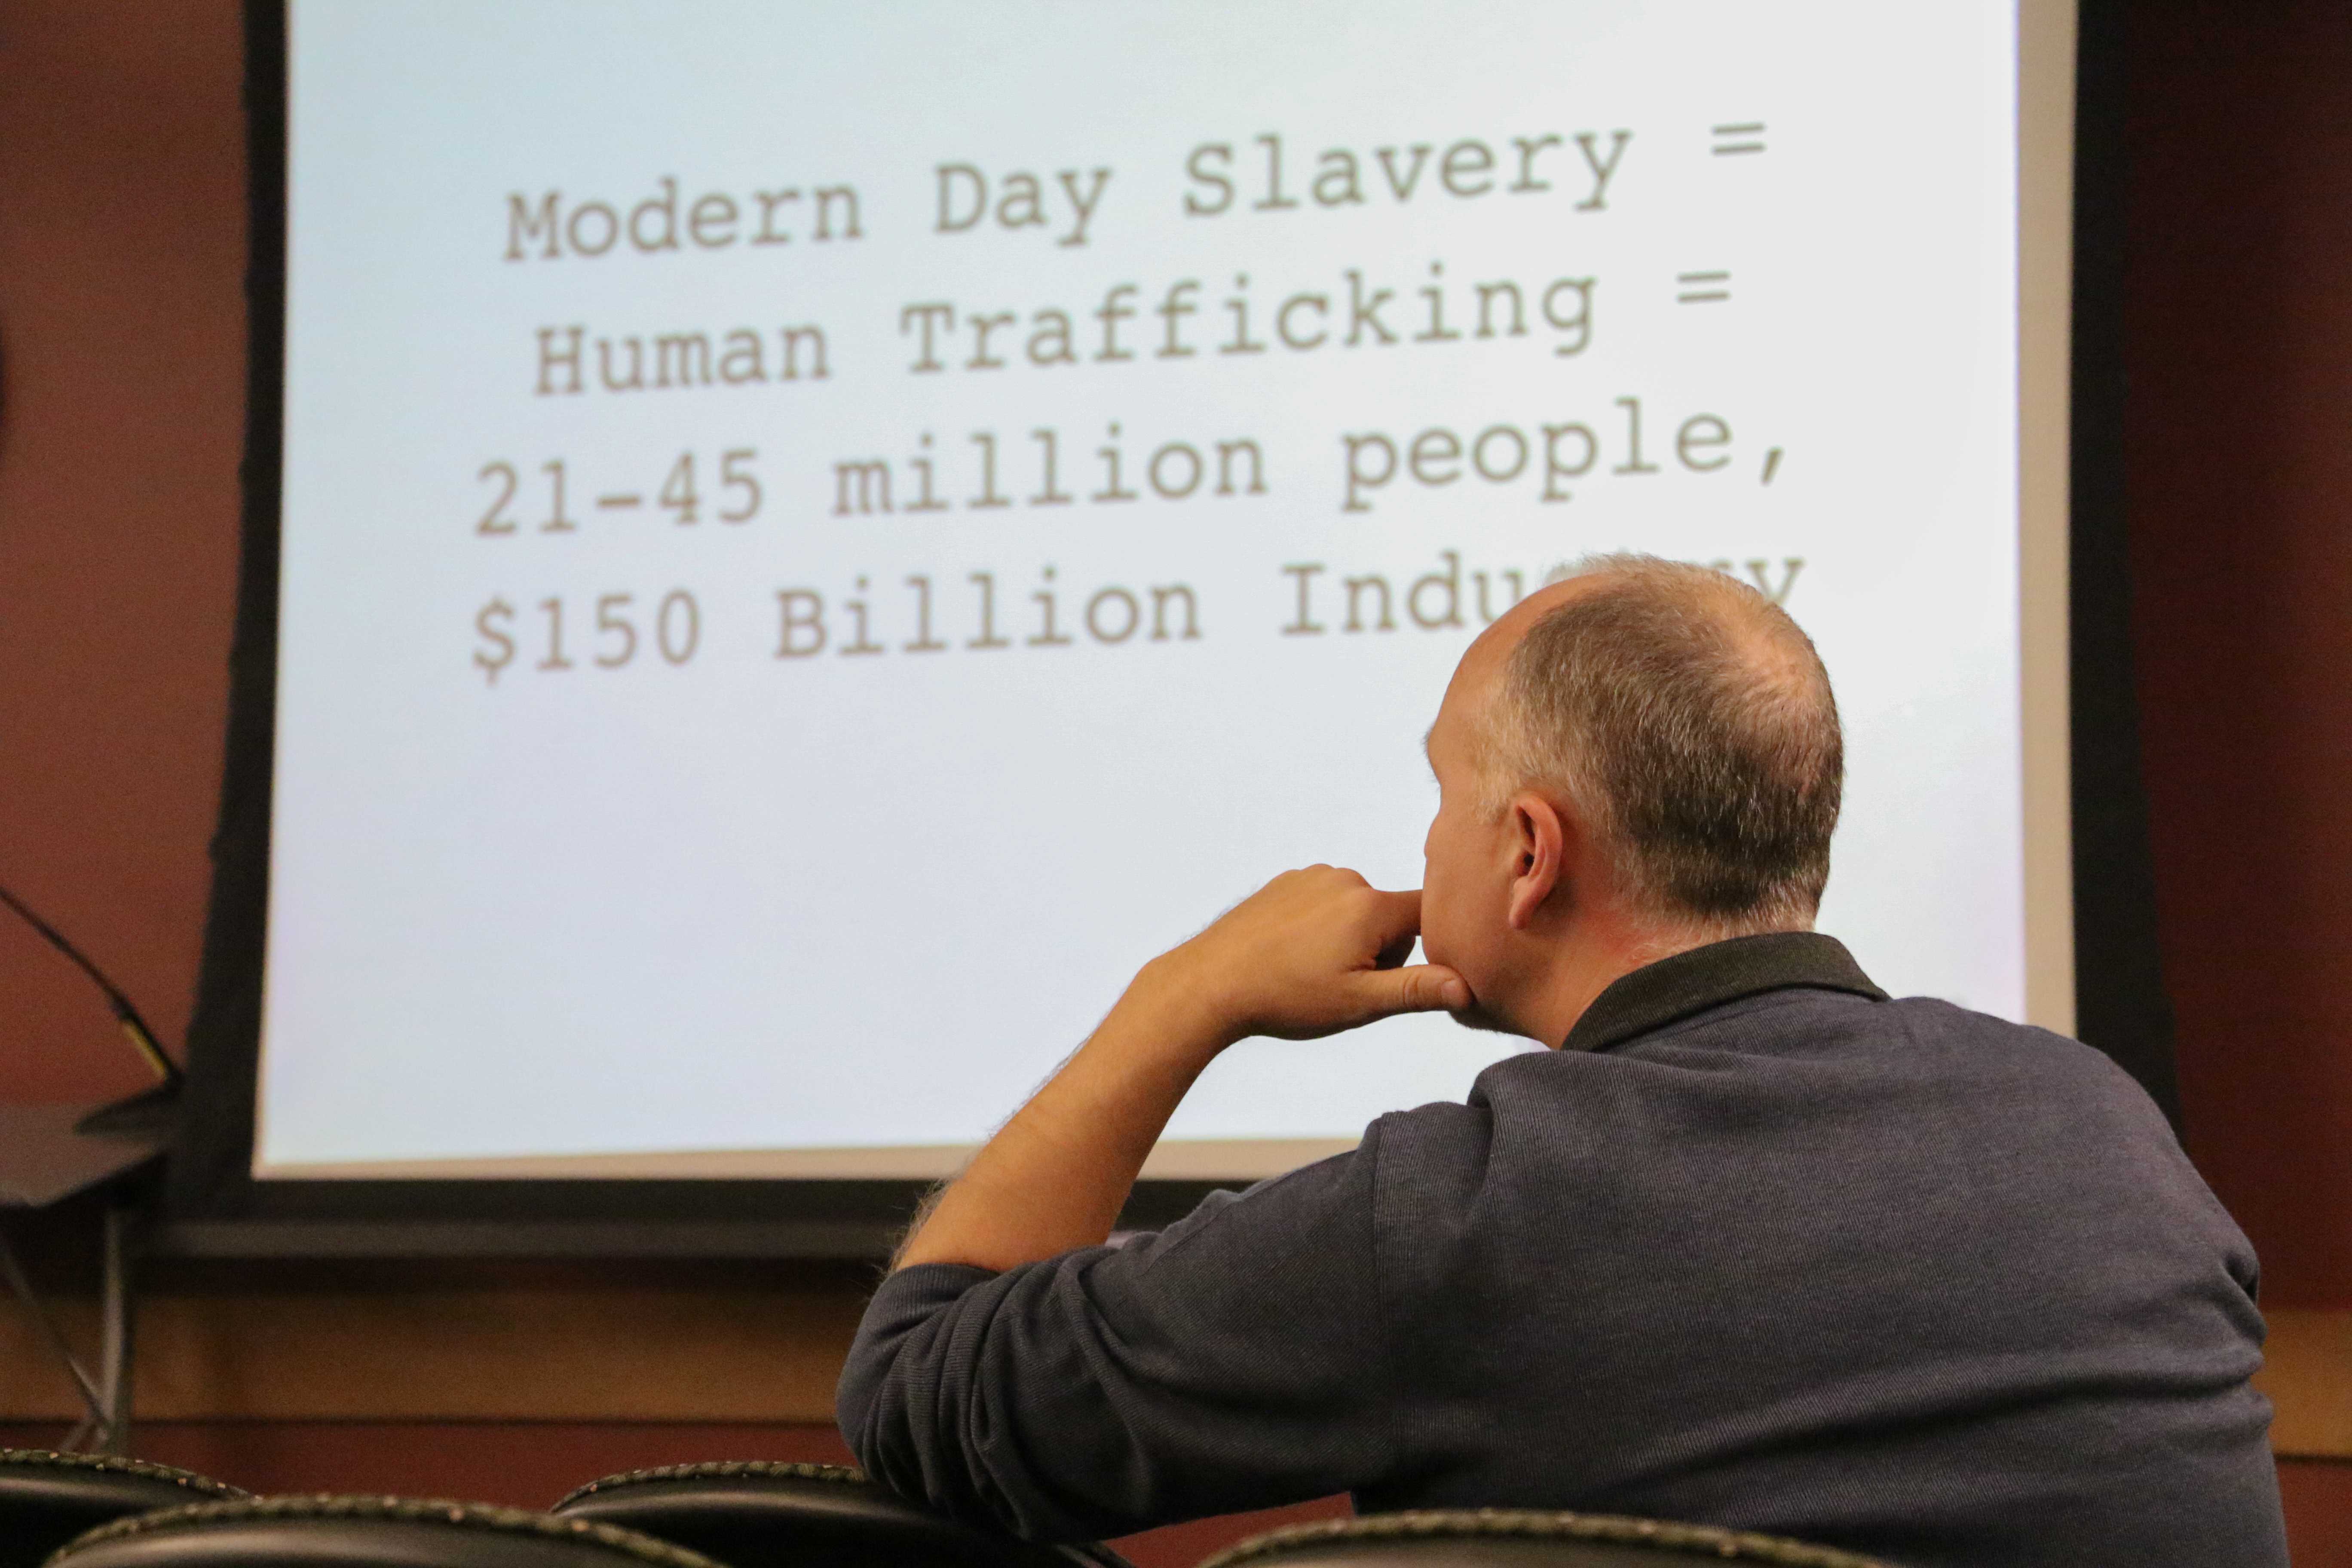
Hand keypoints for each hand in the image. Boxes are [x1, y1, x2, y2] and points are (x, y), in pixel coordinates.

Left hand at [1151, 865, 1469, 1046]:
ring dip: (1350, 940)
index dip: (1429, 948)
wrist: (1210, 983)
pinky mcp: (1286, 882)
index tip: (1406, 975)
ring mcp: (1312, 876)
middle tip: (1343, 984)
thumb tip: (1467, 985)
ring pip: (1358, 910)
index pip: (1430, 915)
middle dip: (1382, 950)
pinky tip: (1293, 955)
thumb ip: (1416, 990)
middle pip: (1392, 916)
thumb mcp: (1359, 1003)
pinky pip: (1324, 902)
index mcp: (1371, 906)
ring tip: (1312, 972)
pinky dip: (1320, 928)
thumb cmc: (1285, 997)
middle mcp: (1345, 879)